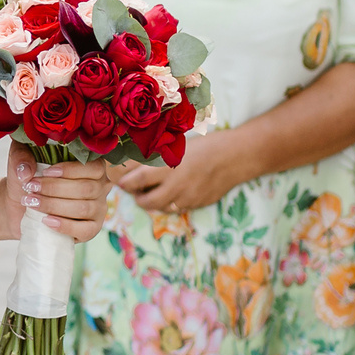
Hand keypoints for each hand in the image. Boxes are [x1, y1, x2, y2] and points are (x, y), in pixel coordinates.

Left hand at [0, 148, 111, 242]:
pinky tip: (47, 221)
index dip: (70, 170)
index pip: (93, 166)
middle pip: (86, 188)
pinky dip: (65, 226)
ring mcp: (99, 209)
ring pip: (83, 208)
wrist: (20, 206)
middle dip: (55, 188)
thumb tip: (27, 172)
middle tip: (31, 188)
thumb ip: (21, 157)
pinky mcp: (92, 229)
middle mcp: (101, 187)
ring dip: (54, 205)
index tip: (45, 172)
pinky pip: (85, 230)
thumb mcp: (22, 162)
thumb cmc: (29, 180)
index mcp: (92, 166)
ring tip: (33, 203)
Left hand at [115, 127, 249, 214]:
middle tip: (134, 191)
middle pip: (147, 201)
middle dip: (137, 198)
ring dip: (152, 203)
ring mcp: (187, 198)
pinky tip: (170, 194)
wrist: (234, 157)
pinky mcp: (197, 204)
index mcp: (169, 167)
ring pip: (162, 208)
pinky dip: (169, 204)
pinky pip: (177, 208)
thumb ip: (158, 157)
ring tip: (150, 193)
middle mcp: (177, 185)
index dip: (125, 183)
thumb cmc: (205, 145)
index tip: (120, 181)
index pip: (138, 180)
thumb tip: (134, 162)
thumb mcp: (179, 146)